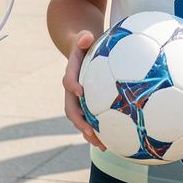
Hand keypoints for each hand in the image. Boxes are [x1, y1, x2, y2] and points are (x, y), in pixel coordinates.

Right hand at [62, 30, 105, 149]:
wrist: (78, 49)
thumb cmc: (84, 42)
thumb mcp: (82, 37)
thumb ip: (83, 38)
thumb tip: (86, 36)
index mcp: (71, 73)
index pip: (68, 81)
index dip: (73, 86)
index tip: (80, 92)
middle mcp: (72, 89)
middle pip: (71, 108)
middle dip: (79, 121)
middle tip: (90, 131)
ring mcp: (79, 99)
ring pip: (80, 119)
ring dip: (89, 133)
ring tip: (103, 146)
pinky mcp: (88, 104)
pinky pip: (92, 119)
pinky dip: (99, 131)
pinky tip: (113, 141)